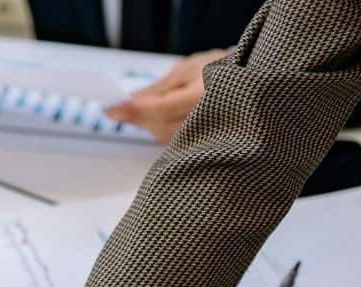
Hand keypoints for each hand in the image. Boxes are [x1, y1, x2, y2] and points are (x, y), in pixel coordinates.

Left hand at [104, 49, 227, 142]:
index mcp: (206, 95)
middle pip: (162, 126)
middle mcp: (208, 119)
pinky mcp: (204, 144)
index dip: (136, 110)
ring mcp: (208, 135)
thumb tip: (131, 100)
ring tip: (135, 112)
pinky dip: (158, 131)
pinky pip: (174, 141)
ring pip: (166, 137)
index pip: (163, 108)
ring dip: (146, 125)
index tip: (113, 109)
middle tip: (116, 109)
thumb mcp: (187, 69)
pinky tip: (151, 121)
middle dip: (138, 118)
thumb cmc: (219, 70)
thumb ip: (159, 88)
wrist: (248, 84)